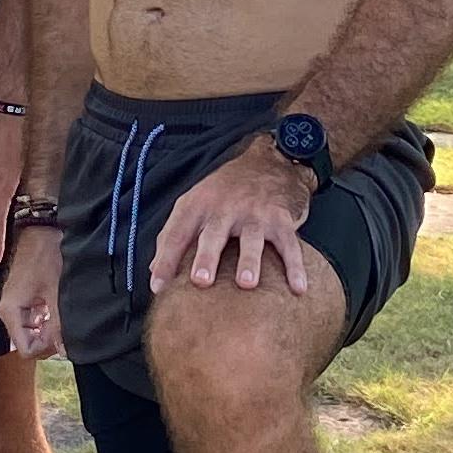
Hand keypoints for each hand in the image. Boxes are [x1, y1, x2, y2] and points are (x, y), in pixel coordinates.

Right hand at [0, 225, 64, 357]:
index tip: (62, 333)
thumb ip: (58, 324)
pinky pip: (36, 322)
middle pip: (29, 343)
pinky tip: (59, 307)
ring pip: (34, 334)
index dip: (47, 346)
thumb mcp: (56, 293)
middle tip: (66, 324)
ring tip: (63, 313)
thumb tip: (65, 351)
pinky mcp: (24, 301)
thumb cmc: (47, 257)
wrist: (42, 231)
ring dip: (50, 329)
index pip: (26, 349)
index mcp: (10, 311)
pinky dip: (49, 320)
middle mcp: (9, 312)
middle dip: (50, 339)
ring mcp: (16, 307)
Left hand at [148, 139, 311, 296]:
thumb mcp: (195, 204)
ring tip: (247, 284)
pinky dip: (295, 266)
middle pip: (214, 234)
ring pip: (252, 239)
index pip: (178, 233)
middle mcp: (225, 208)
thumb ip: (173, 236)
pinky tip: (298, 288)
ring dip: (250, 261)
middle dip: (207, 256)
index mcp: (199, 205)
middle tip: (201, 281)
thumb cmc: (224, 193)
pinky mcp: (281, 220)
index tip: (158, 287)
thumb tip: (154, 275)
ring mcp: (255, 214)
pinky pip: (289, 244)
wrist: (269, 163)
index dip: (166, 260)